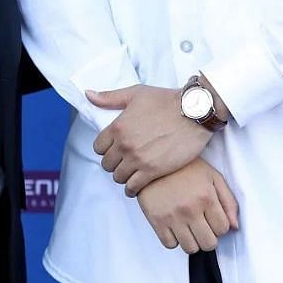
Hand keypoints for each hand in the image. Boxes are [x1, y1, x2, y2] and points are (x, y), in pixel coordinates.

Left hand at [87, 85, 210, 196]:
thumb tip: (88, 94)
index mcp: (117, 127)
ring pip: (118, 177)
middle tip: (122, 162)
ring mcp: (138, 159)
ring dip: (123, 176)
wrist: (194, 112)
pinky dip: (132, 189)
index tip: (113, 150)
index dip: (104, 149)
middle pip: (106, 164)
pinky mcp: (153, 171)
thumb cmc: (166, 100)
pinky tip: (136, 186)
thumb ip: (109, 97)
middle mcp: (124, 144)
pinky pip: (133, 187)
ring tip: (130, 173)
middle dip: (113, 163)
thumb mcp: (135, 94)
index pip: (98, 147)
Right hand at [136, 158, 239, 252]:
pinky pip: (169, 245)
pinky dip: (173, 239)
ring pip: (190, 248)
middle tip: (201, 227)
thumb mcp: (212, 177)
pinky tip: (174, 227)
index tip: (211, 219)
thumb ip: (228, 201)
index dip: (219, 226)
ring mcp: (172, 216)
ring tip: (188, 228)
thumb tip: (234, 227)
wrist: (151, 162)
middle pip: (208, 244)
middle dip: (208, 237)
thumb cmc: (184, 168)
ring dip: (192, 241)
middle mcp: (190, 209)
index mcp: (206, 197)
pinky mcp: (156, 220)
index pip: (223, 229)